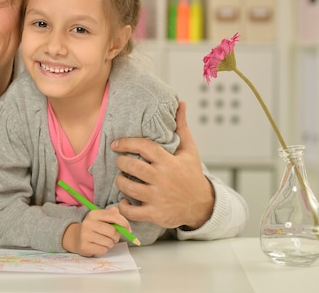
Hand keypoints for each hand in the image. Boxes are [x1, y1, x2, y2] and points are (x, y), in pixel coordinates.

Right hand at [62, 208, 124, 256]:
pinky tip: (99, 246)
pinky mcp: (85, 247)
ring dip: (110, 244)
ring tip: (105, 241)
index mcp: (93, 214)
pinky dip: (105, 249)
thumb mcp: (101, 218)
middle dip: (117, 236)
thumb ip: (112, 214)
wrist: (77, 238)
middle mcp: (88, 223)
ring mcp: (85, 235)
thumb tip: (120, 214)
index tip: (128, 229)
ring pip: (109, 242)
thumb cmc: (94, 228)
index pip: (114, 216)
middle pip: (112, 231)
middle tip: (114, 237)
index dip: (124, 223)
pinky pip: (103, 250)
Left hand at [113, 101, 214, 228]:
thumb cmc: (191, 175)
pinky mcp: (155, 213)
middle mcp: (162, 178)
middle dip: (121, 162)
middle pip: (132, 166)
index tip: (116, 144)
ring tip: (122, 178)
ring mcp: (158, 197)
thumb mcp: (190, 151)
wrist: (202, 205)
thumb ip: (182, 127)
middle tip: (120, 162)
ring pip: (128, 187)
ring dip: (120, 181)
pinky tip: (125, 200)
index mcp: (169, 161)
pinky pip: (131, 211)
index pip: (144, 147)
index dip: (126, 143)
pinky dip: (123, 206)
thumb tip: (180, 104)